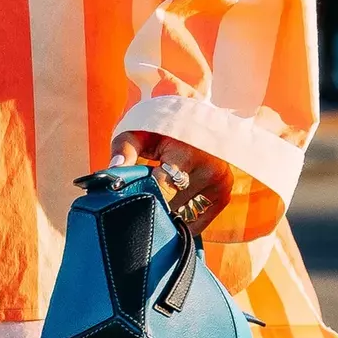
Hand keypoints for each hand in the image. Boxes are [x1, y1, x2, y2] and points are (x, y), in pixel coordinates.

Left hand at [111, 132, 232, 233]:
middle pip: (172, 206)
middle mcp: (209, 170)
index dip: (140, 198)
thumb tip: (113, 170)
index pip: (160, 190)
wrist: (196, 116)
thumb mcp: (140, 129)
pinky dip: (183, 219)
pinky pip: (198, 221)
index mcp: (188, 152)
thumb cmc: (162, 125)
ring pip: (184, 216)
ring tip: (156, 199)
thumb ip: (125, 148)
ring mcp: (220, 184)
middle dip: (151, 206)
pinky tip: (171, 208)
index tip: (125, 201)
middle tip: (137, 200)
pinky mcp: (223, 194)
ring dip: (167, 213)